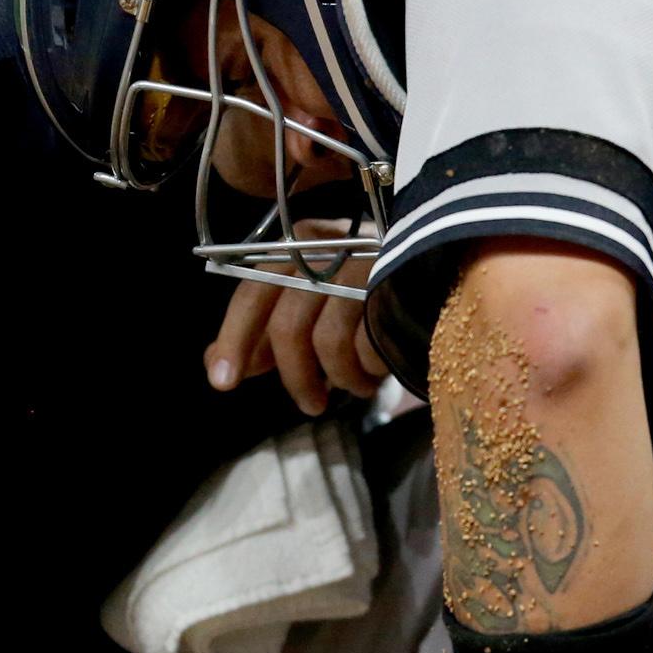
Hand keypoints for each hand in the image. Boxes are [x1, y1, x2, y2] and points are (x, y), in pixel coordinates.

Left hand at [204, 235, 386, 414]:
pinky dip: (367, 369)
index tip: (223, 382)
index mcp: (298, 246)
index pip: (253, 293)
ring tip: (356, 388)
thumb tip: (213, 363)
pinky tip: (376, 373)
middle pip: (287, 323)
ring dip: (340, 377)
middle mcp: (327, 249)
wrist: (438, 274)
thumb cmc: (365, 295)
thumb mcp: (309, 309)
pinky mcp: (396, 286)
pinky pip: (366, 344)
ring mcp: (364, 266)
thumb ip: (265, 333)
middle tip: (309, 405)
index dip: (235, 340)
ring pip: (327, 340)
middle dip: (294, 374)